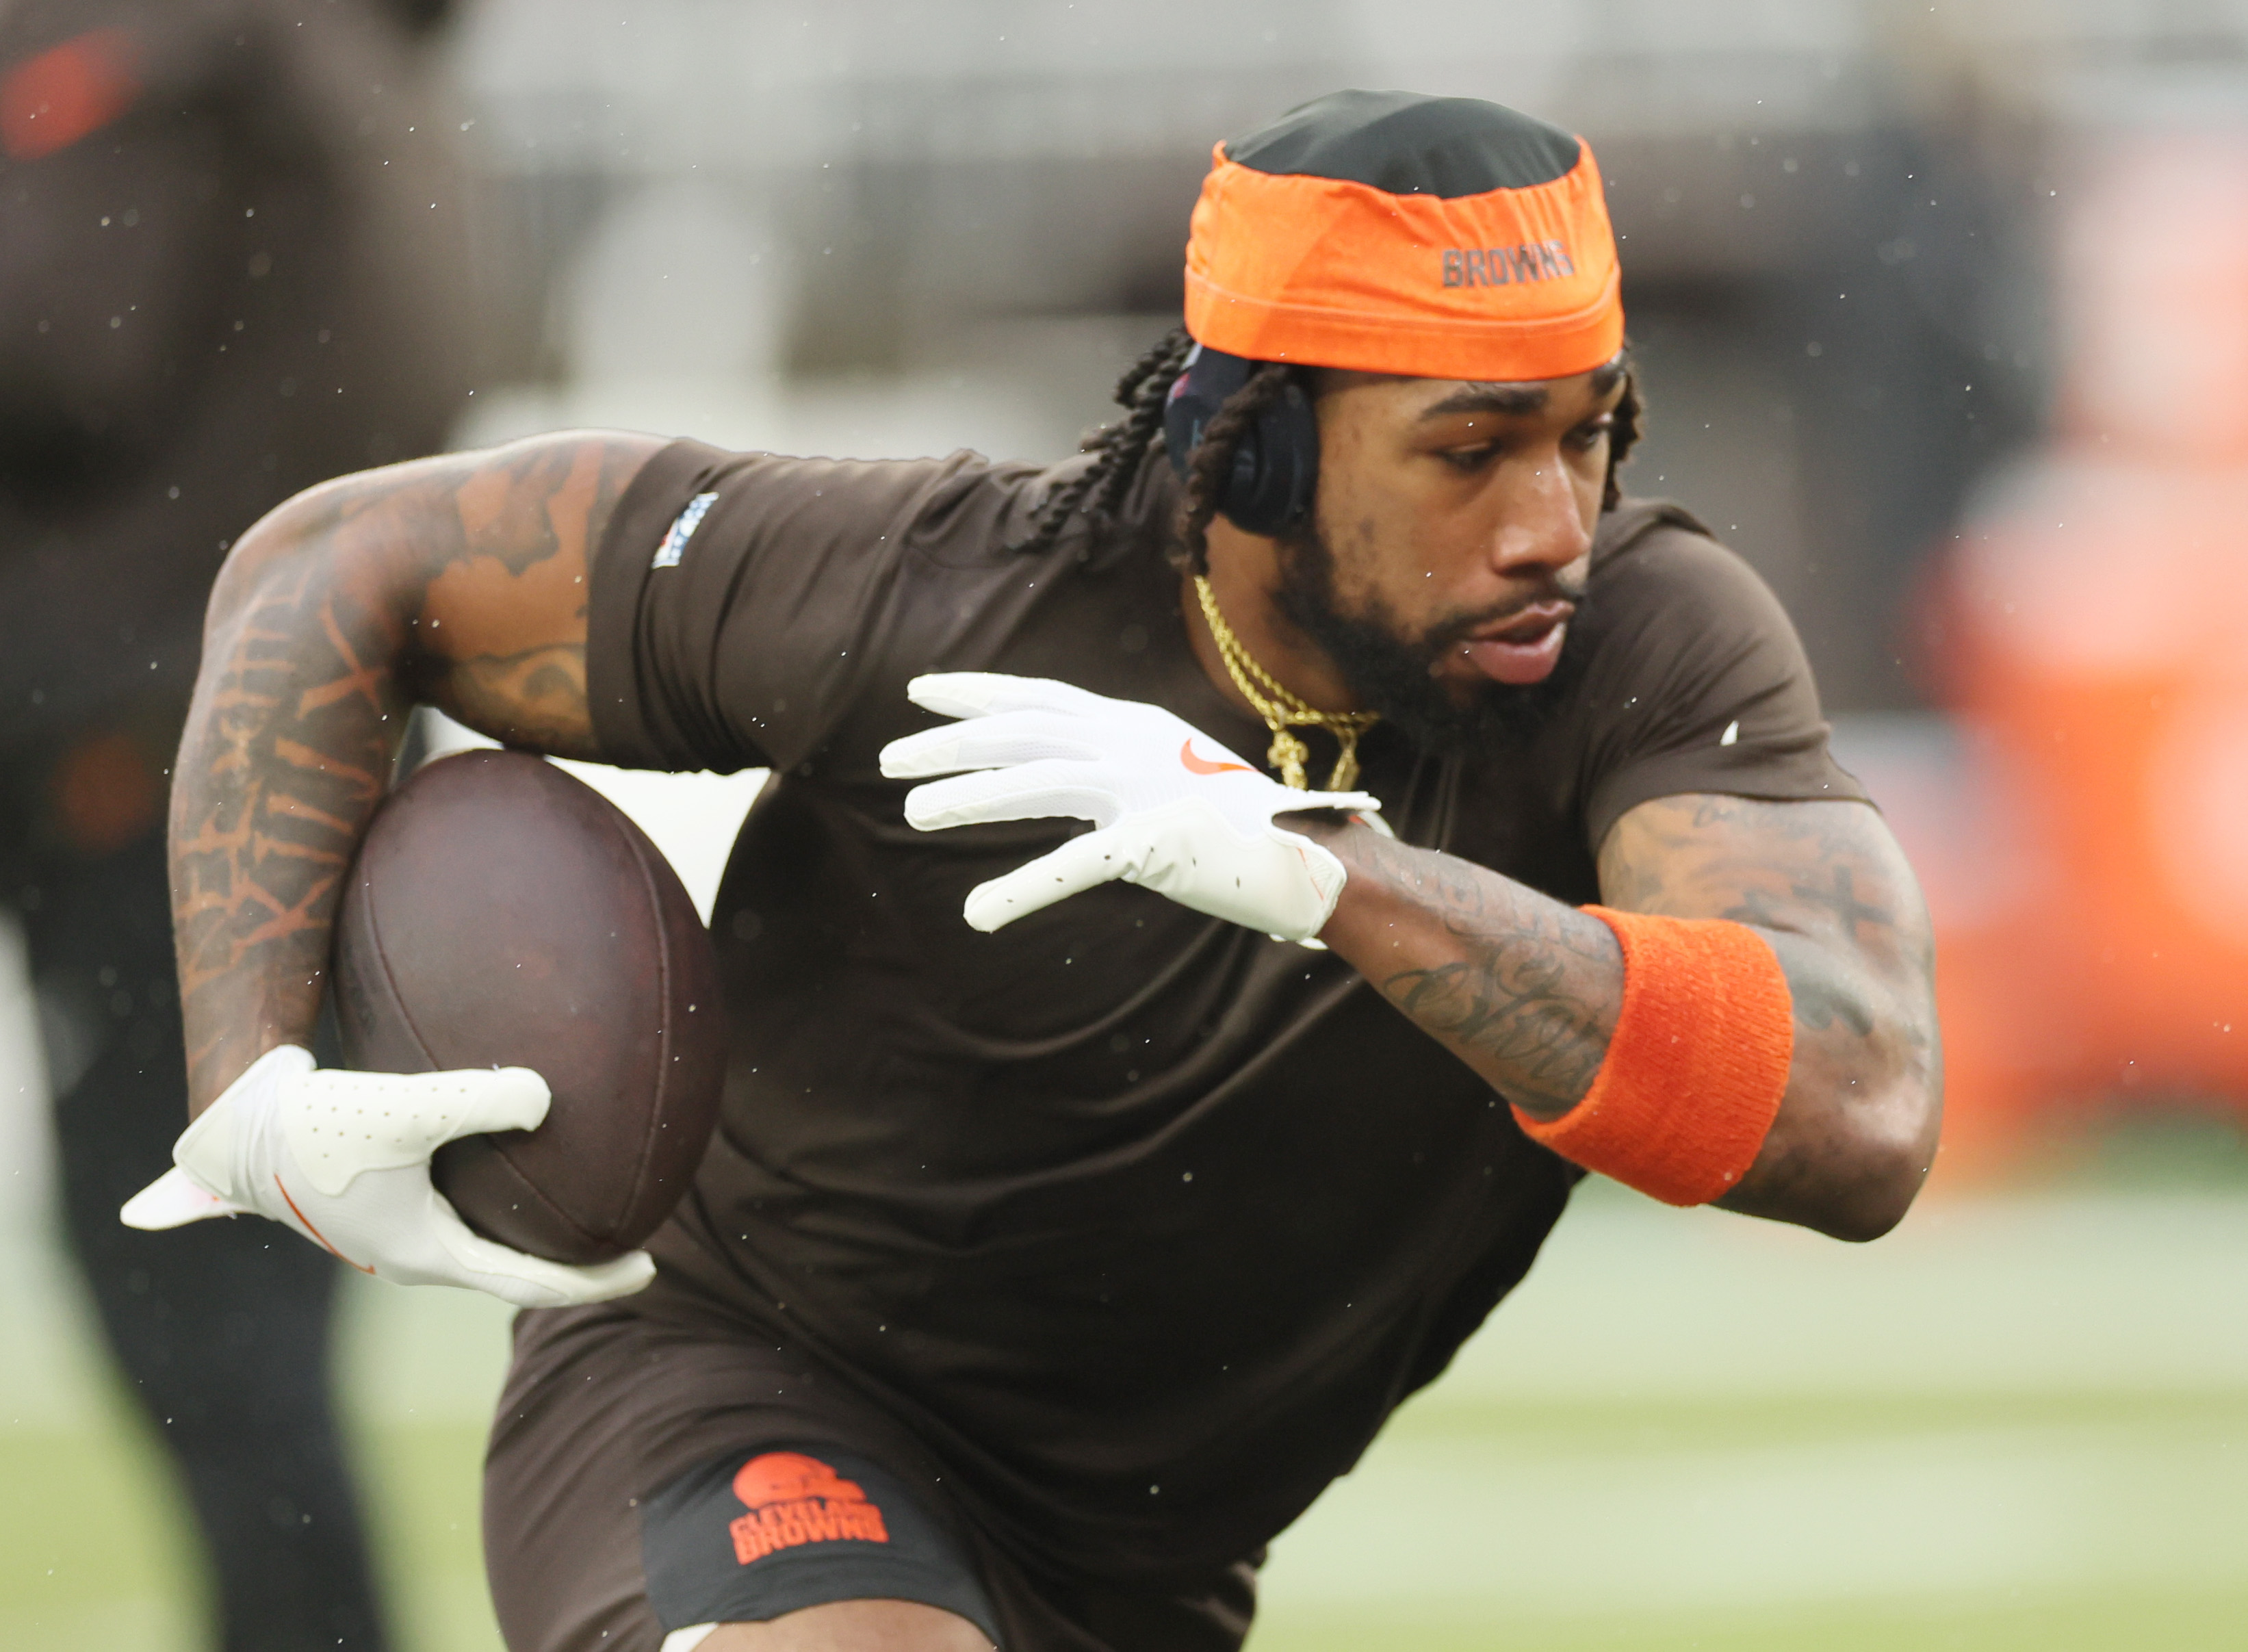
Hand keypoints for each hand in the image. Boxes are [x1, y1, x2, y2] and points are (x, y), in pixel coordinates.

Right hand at [120, 1045, 654, 1307]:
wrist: (235, 1126)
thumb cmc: (317, 1126)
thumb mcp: (406, 1108)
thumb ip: (479, 1100)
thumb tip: (546, 1097)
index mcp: (426, 1254)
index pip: (528, 1285)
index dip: (593, 1282)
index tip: (651, 1270)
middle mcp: (413, 1253)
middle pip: (511, 1271)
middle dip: (571, 1264)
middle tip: (633, 1242)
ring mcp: (394, 1230)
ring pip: (482, 1242)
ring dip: (532, 1235)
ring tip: (585, 1206)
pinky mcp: (382, 1199)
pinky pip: (456, 1210)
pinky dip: (496, 1205)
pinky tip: (517, 1175)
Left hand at [878, 672, 1379, 940]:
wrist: (1312, 854)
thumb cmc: (1240, 825)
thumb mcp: (1168, 776)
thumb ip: (1115, 771)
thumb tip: (1065, 776)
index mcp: (1134, 726)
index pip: (1040, 699)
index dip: (977, 694)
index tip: (921, 693)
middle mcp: (1132, 745)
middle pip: (1023, 734)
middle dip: (951, 743)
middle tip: (890, 760)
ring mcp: (1144, 790)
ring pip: (1037, 782)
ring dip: (970, 797)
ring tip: (914, 813)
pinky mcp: (1156, 842)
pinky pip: (1074, 865)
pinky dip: (1021, 888)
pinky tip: (978, 913)